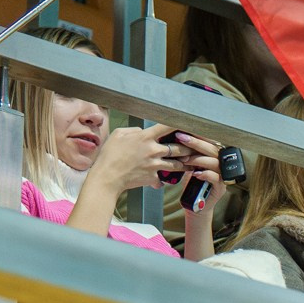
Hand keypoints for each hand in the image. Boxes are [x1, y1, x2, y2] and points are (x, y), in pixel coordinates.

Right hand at [86, 121, 207, 195]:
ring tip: (191, 163)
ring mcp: (155, 165)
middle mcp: (153, 150)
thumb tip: (143, 131)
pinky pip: (166, 178)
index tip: (189, 123)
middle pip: (179, 147)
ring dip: (185, 163)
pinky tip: (171, 179)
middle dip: (189, 148)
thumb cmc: (109, 155)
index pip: (167, 127)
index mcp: (145, 137)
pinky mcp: (154, 177)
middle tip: (196, 147)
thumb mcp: (118, 135)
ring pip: (178, 164)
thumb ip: (134, 131)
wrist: (106, 177)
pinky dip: (167, 178)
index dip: (180, 124)